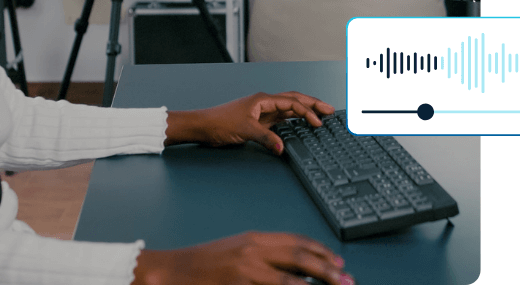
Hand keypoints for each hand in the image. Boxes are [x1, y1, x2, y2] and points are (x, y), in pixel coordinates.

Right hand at [132, 231, 351, 284]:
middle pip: (300, 259)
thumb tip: (294, 266)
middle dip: (328, 270)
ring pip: (291, 281)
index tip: (338, 262)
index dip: (321, 252)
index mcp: (254, 238)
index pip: (296, 242)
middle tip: (346, 280)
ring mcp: (246, 271)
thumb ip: (264, 254)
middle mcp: (253, 251)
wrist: (173, 271)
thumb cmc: (203, 263)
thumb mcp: (236, 250)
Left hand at [166, 92, 334, 153]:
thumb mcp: (245, 130)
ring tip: (321, 114)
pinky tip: (302, 122)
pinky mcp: (260, 120)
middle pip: (294, 100)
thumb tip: (281, 147)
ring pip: (290, 107)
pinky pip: (282, 117)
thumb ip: (265, 138)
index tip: (318, 121)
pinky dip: (295, 118)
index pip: (292, 102)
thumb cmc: (220, 122)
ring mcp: (263, 111)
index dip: (307, 111)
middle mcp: (265, 103)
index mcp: (263, 100)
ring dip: (305, 110)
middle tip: (330, 110)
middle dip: (313, 104)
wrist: (204, 125)